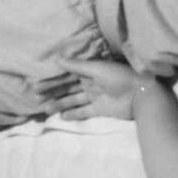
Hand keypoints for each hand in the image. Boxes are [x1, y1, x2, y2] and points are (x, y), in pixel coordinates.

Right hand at [37, 56, 155, 120]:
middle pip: (67, 88)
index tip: (37, 86)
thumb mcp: (98, 69)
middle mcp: (90, 83)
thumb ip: (78, 66)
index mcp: (89, 71)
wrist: (140, 94)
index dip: (52, 80)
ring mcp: (95, 97)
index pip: (66, 75)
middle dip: (52, 92)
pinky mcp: (100, 110)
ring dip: (59, 104)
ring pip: (72, 101)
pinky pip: (83, 112)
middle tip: (36, 98)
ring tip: (46, 109)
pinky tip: (62, 117)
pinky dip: (73, 114)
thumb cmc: (120, 77)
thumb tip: (57, 60)